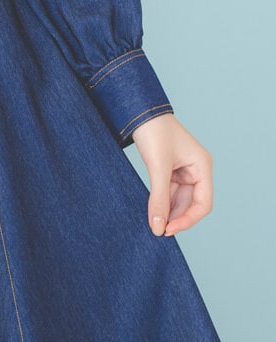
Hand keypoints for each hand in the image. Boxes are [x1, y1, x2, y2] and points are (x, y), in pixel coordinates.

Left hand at [131, 112, 212, 236]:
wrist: (138, 111)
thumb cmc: (154, 131)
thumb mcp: (158, 167)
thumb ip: (158, 198)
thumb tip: (158, 227)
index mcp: (202, 166)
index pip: (203, 203)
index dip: (188, 220)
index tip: (169, 230)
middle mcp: (196, 170)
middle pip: (191, 204)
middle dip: (176, 218)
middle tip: (158, 231)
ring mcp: (183, 170)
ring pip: (179, 200)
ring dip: (168, 212)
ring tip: (154, 225)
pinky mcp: (170, 170)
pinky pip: (169, 192)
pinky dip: (161, 203)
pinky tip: (152, 213)